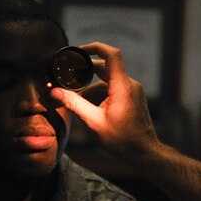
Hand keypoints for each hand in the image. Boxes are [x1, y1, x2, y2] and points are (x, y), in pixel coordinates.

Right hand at [49, 42, 158, 157]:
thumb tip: (56, 92)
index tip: (79, 50)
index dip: (95, 47)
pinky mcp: (132, 97)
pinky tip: (90, 108)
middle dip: (85, 74)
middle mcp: (129, 84)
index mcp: (122, 87)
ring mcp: (132, 90)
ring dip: (91, 89)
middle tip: (68, 80)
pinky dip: (100, 95)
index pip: (111, 55)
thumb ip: (74, 104)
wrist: (144, 152)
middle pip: (105, 68)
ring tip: (78, 103)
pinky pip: (113, 89)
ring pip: (107, 81)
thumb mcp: (94, 122)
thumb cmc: (122, 140)